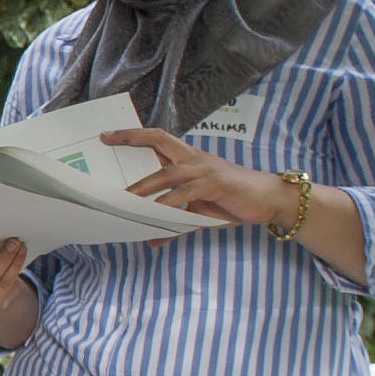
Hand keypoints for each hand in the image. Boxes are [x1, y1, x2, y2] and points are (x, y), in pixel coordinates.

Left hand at [100, 127, 290, 226]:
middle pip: (158, 143)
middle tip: (105, 142)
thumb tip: (153, 240)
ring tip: (123, 199)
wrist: (269, 199)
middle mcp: (194, 158)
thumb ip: (176, 221)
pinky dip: (167, 208)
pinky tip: (155, 220)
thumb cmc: (234, 200)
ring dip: (142, 187)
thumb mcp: (200, 210)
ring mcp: (204, 170)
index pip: (158, 138)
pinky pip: (184, 195)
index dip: (133, 135)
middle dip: (130, 141)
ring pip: (165, 174)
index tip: (108, 135)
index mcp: (190, 157)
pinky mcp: (214, 184)